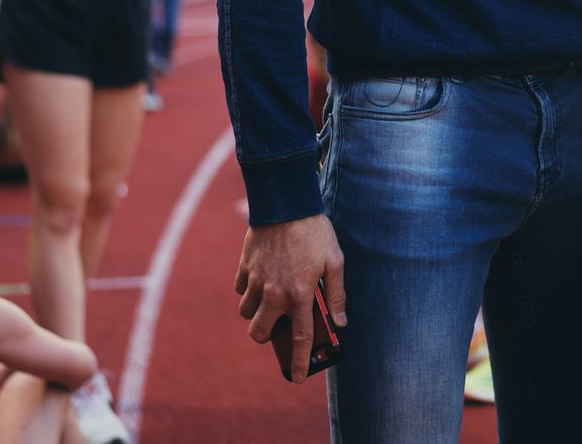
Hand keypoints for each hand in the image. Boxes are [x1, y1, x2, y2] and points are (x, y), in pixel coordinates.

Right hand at [234, 214, 346, 383]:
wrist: (285, 202)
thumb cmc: (314, 232)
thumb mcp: (335, 261)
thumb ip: (336, 294)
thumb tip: (340, 321)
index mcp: (299, 295)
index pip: (300, 339)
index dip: (299, 362)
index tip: (297, 378)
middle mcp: (274, 294)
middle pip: (259, 334)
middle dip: (268, 336)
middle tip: (279, 324)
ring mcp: (256, 282)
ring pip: (246, 313)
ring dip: (257, 311)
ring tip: (272, 297)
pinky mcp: (244, 268)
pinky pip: (241, 289)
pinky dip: (249, 289)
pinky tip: (263, 276)